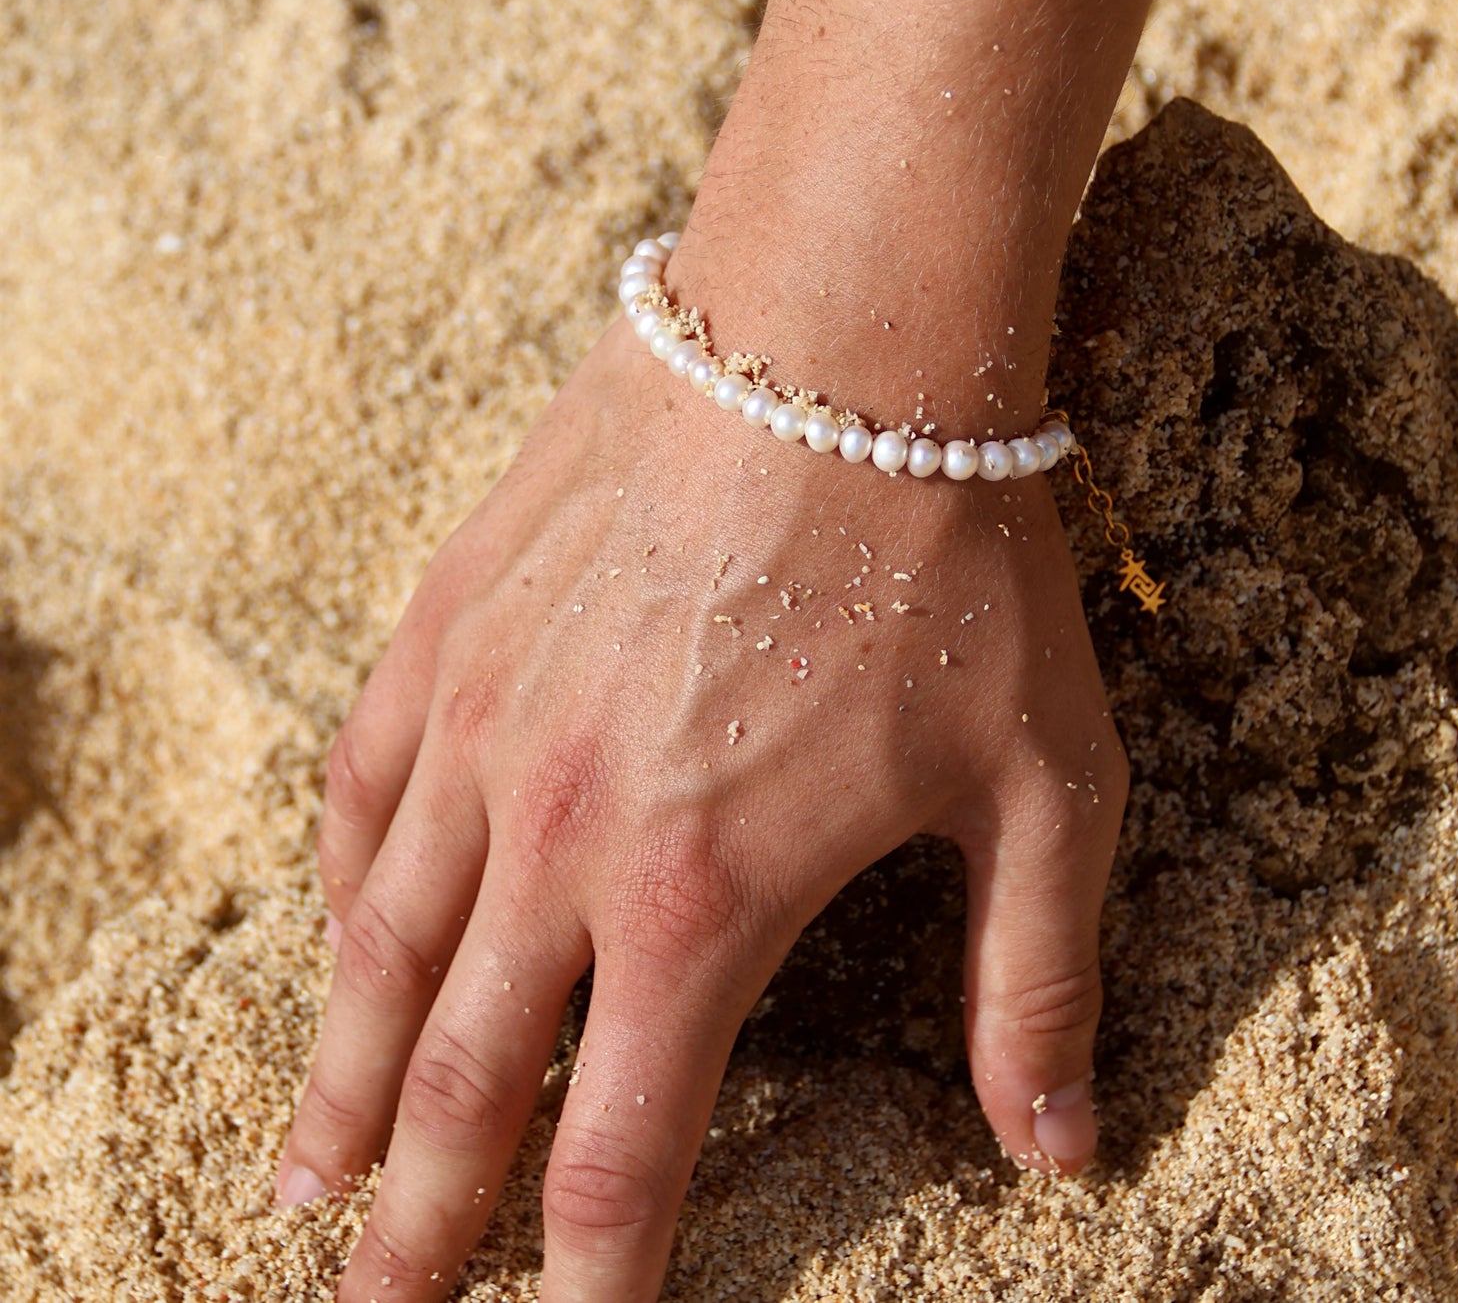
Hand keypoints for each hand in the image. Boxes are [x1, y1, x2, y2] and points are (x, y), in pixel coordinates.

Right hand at [274, 308, 1127, 1301]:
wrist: (834, 342)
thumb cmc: (950, 558)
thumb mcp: (1041, 784)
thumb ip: (1034, 981)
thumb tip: (1059, 1154)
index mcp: (700, 897)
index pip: (617, 1150)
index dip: (593, 1274)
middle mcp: (559, 833)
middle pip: (455, 1079)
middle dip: (414, 1220)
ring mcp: (485, 724)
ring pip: (377, 950)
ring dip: (337, 1078)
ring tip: (303, 1170)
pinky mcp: (453, 624)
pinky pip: (365, 791)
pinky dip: (346, 888)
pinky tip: (342, 933)